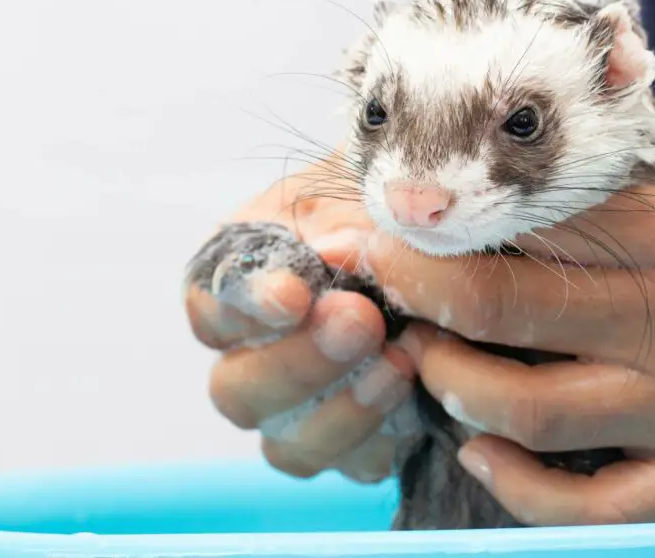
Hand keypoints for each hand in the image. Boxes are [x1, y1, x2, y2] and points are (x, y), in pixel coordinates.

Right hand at [184, 161, 416, 482]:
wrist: (443, 237)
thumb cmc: (387, 206)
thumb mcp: (361, 191)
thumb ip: (339, 224)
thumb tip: (333, 257)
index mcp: (242, 279)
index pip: (211, 304)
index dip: (245, 307)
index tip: (294, 296)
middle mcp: (255, 354)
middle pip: (235, 390)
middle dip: (298, 362)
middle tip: (360, 321)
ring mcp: (302, 408)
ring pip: (287, 444)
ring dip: (341, 411)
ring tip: (398, 363)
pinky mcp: (358, 441)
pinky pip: (355, 464)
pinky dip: (383, 438)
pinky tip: (416, 397)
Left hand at [354, 113, 654, 524]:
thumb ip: (634, 155)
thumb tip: (543, 146)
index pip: (516, 224)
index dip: (430, 223)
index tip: (376, 221)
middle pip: (501, 311)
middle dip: (414, 294)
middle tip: (374, 281)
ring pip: (533, 411)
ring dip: (453, 384)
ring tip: (425, 357)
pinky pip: (602, 502)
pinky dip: (527, 490)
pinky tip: (486, 453)